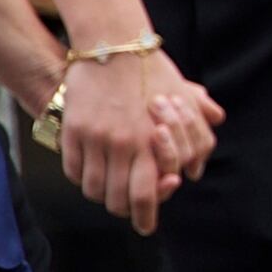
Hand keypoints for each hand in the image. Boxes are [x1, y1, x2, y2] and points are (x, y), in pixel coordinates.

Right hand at [57, 47, 224, 233]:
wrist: (113, 45)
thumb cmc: (152, 71)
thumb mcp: (183, 98)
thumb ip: (196, 131)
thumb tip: (198, 165)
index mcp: (151, 142)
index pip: (146, 196)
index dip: (146, 217)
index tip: (147, 226)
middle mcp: (122, 145)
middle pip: (116, 200)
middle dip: (124, 210)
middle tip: (128, 208)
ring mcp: (94, 138)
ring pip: (93, 188)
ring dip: (102, 193)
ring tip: (109, 188)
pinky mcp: (73, 130)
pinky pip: (73, 169)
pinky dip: (82, 176)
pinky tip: (91, 170)